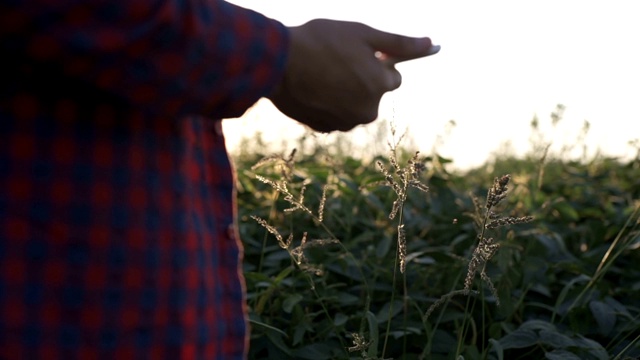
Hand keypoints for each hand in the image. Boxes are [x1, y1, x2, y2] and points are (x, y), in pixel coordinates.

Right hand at [267, 19, 439, 132]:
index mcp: (381, 85)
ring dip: (345, 94)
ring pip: (355, 106)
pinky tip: (312, 88)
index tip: (359, 55)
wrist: (276, 63)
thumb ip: (400, 42)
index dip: (376, 63)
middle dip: (363, 81)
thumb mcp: (363, 34)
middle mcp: (368, 110)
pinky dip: (328, 105)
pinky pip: (335, 116)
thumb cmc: (321, 41)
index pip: (393, 77)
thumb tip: (432, 45)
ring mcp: (345, 123)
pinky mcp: (325, 129)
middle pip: (374, 94)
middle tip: (337, 63)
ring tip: (322, 75)